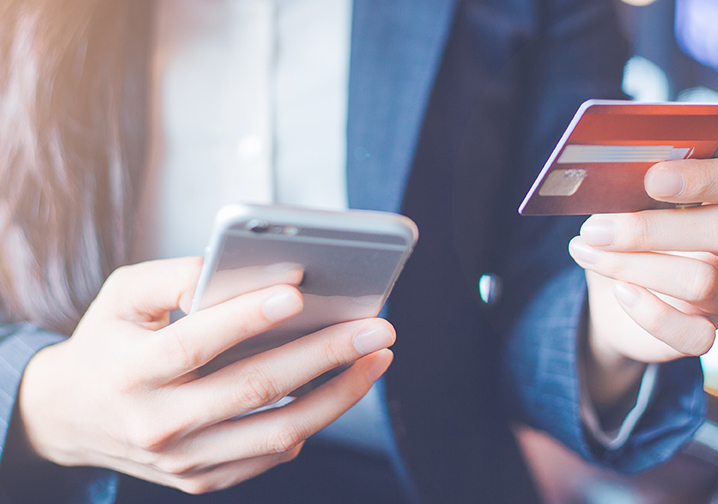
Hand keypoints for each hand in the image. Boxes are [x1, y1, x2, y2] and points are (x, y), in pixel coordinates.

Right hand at [17, 258, 393, 493]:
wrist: (69, 416)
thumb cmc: (109, 343)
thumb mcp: (121, 297)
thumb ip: (174, 277)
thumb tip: (234, 265)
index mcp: (130, 370)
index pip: (195, 343)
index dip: (247, 317)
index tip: (299, 291)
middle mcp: (156, 422)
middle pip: (254, 387)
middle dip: (325, 353)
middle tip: (377, 327)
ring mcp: (182, 459)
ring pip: (278, 431)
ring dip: (339, 394)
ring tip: (377, 357)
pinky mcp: (202, 479)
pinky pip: (272, 453)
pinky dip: (314, 420)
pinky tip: (342, 386)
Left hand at [569, 156, 717, 407]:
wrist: (615, 297)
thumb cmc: (633, 237)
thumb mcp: (633, 205)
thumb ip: (635, 189)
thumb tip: (611, 186)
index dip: (708, 178)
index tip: (654, 179)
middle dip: (653, 228)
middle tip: (597, 229)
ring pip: (701, 281)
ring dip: (635, 266)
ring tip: (590, 255)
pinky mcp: (708, 331)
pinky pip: (691, 333)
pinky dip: (650, 313)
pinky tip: (621, 292)